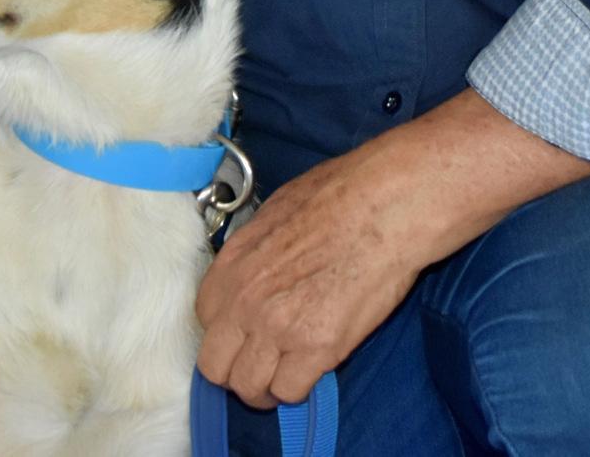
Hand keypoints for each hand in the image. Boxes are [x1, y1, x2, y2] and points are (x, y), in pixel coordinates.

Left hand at [193, 142, 427, 410]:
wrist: (385, 207)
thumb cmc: (340, 197)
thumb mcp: (274, 214)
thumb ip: (253, 255)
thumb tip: (253, 273)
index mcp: (232, 266)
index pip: (205, 321)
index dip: (227, 331)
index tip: (245, 333)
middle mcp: (245, 302)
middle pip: (215, 367)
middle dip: (236, 371)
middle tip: (262, 365)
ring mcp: (278, 328)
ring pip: (249, 388)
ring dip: (267, 387)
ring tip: (287, 374)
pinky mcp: (317, 348)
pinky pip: (291, 391)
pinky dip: (300, 388)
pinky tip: (314, 367)